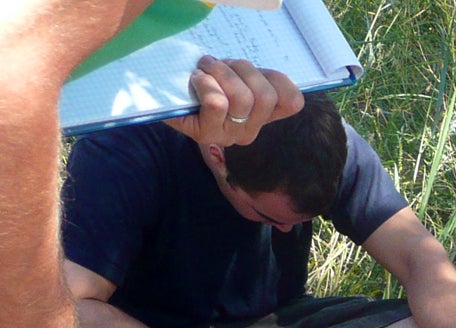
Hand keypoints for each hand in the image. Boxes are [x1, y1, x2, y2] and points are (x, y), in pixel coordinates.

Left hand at [166, 57, 303, 145]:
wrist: (162, 93)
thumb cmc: (203, 81)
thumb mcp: (237, 75)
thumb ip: (263, 79)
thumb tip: (291, 92)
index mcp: (263, 117)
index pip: (293, 101)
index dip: (277, 79)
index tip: (251, 70)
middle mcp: (249, 132)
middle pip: (265, 96)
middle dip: (241, 69)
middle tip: (217, 62)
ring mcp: (228, 136)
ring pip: (243, 98)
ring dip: (221, 73)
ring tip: (205, 67)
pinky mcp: (205, 134)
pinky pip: (217, 103)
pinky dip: (206, 84)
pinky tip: (196, 79)